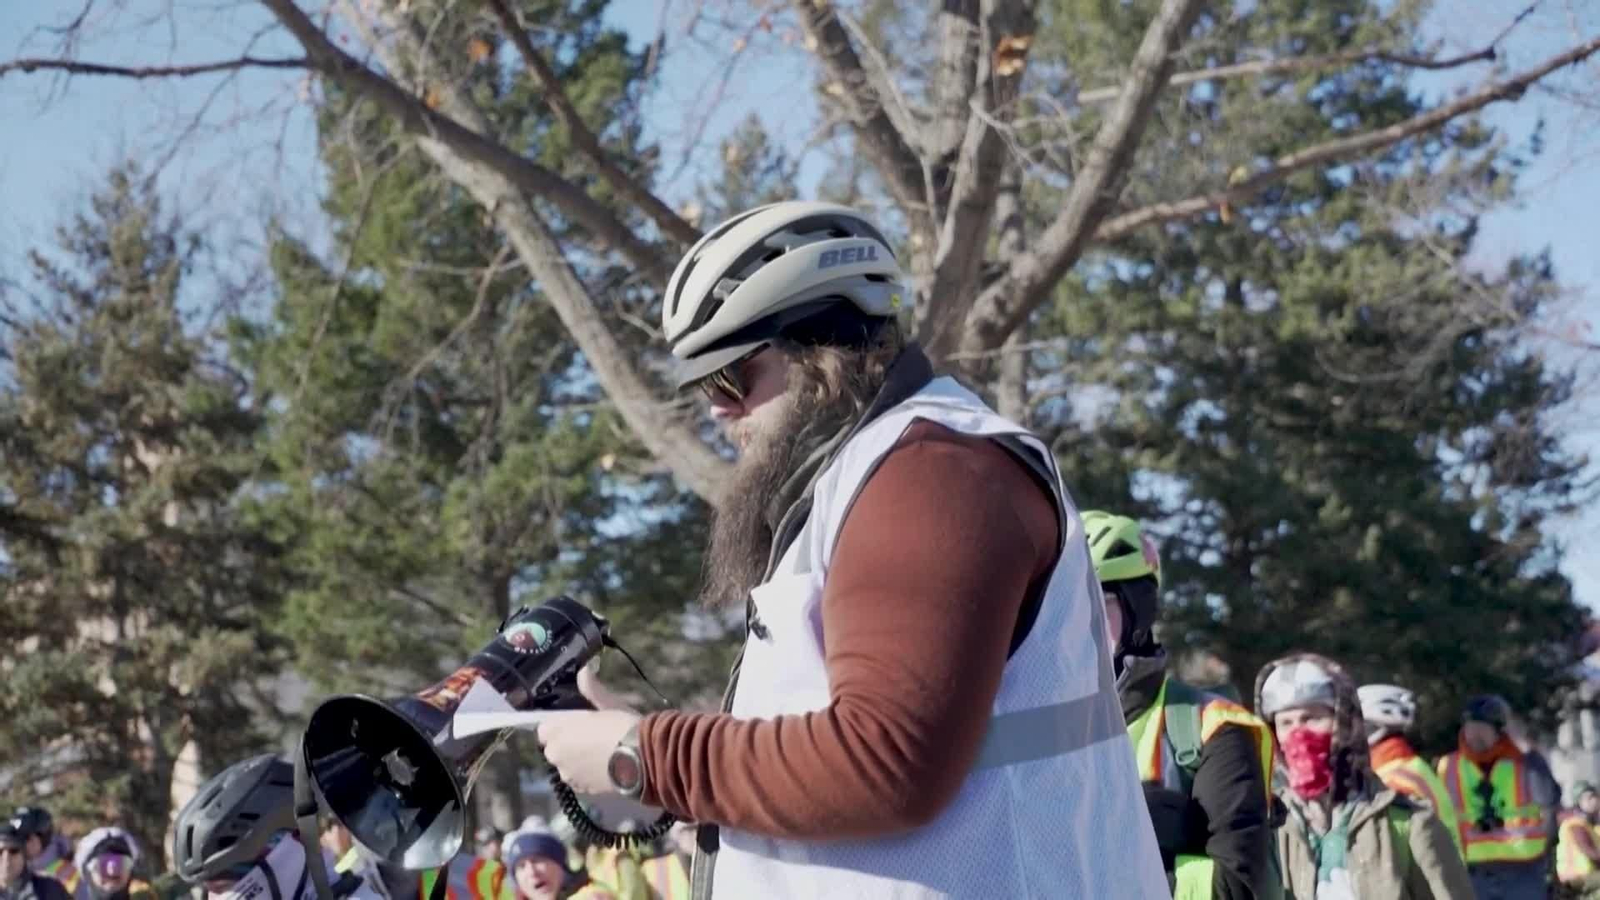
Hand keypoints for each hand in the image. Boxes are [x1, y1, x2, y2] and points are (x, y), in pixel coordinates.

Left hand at [534, 664, 642, 794]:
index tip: (575, 722)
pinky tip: (605, 767)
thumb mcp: (608, 703)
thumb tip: (584, 670)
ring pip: (566, 766)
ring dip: (576, 761)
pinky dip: (587, 775)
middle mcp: (555, 755)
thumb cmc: (622, 726)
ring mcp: (568, 775)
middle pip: (554, 749)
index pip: (544, 728)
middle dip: (566, 744)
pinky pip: (578, 779)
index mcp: (556, 730)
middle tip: (589, 737)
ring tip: (600, 754)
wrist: (641, 759)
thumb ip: (591, 689)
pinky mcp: (581, 790)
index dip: (558, 725)